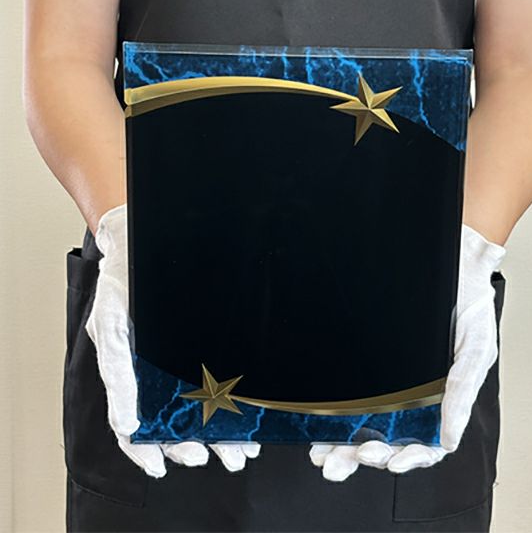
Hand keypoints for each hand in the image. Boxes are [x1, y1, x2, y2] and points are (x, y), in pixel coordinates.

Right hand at [85, 203, 260, 476]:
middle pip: (177, 422)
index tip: (164, 467)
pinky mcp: (207, 340)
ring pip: (203, 406)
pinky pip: (221, 377)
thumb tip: (126, 423)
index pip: (138, 424)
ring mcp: (184, 356)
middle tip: (227, 458)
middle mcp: (160, 369)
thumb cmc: (124, 279)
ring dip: (223, 433)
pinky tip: (247, 415)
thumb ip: (117, 371)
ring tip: (244, 450)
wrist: (144, 237)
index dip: (148, 450)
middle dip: (200, 445)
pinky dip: (231, 403)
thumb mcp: (112, 324)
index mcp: (133, 370)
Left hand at [309, 222, 506, 480]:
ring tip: (321, 456)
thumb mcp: (476, 349)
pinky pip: (350, 389)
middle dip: (360, 456)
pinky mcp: (368, 359)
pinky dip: (334, 411)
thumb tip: (448, 439)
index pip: (423, 442)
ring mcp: (388, 379)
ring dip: (342, 444)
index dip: (408, 458)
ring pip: (362, 422)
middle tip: (337, 464)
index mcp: (440, 399)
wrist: (454, 263)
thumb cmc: (471, 307)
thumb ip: (462, 392)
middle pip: (385, 439)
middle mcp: (411, 395)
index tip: (392, 463)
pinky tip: (318, 421)